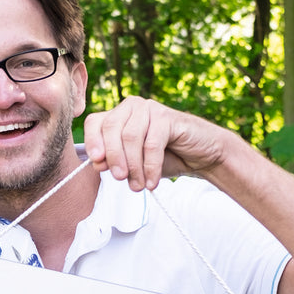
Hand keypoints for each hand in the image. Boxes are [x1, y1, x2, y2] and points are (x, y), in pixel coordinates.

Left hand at [83, 96, 226, 190]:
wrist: (200, 156)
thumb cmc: (164, 158)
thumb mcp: (133, 164)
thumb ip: (114, 162)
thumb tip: (97, 163)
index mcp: (118, 115)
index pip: (95, 122)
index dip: (92, 141)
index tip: (96, 163)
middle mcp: (131, 107)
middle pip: (111, 129)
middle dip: (113, 157)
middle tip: (120, 179)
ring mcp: (150, 109)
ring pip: (130, 137)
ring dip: (133, 166)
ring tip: (138, 186)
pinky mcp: (167, 117)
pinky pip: (151, 144)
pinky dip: (150, 167)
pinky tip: (152, 182)